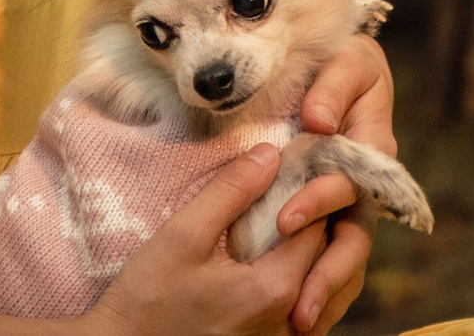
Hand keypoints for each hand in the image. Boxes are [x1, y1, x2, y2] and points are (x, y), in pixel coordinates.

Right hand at [78, 145, 326, 335]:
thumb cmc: (147, 300)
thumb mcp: (182, 236)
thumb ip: (231, 192)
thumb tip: (271, 153)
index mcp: (275, 288)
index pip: (318, 225)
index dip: (309, 190)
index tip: (289, 167)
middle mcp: (290, 322)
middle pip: (326, 258)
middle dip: (315, 220)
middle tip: (287, 191)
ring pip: (322, 289)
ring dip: (312, 255)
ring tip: (283, 226)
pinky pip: (309, 315)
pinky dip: (304, 286)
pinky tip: (274, 264)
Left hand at [278, 34, 394, 332]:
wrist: (341, 67)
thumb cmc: (344, 60)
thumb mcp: (347, 61)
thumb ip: (333, 87)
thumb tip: (317, 123)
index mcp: (372, 151)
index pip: (348, 186)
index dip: (320, 203)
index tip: (288, 219)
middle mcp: (365, 187)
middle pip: (354, 240)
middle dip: (328, 276)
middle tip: (299, 310)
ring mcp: (349, 206)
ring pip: (346, 259)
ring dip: (326, 294)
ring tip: (300, 326)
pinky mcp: (330, 216)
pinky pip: (330, 257)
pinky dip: (320, 288)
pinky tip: (294, 317)